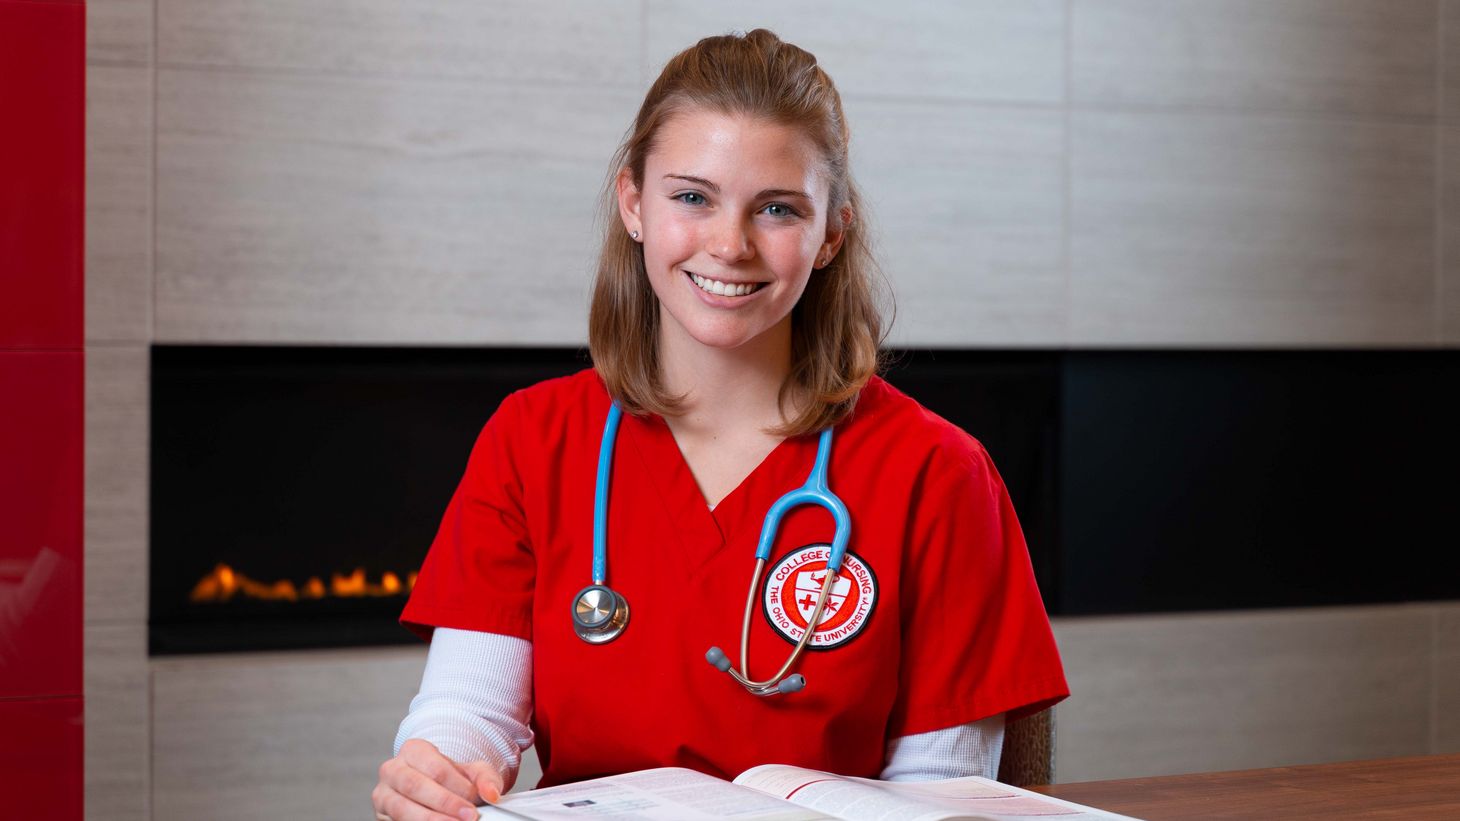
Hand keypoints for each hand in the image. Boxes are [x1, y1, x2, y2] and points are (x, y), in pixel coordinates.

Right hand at [372, 738, 504, 820]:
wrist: (433, 787)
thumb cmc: (450, 778)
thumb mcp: (471, 771)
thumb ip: (485, 778)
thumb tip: (492, 794)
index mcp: (413, 750)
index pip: (436, 768)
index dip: (457, 786)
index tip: (475, 800)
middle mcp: (392, 769)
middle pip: (415, 786)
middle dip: (444, 804)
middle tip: (468, 817)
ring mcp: (383, 794)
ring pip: (401, 808)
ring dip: (430, 819)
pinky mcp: (381, 815)